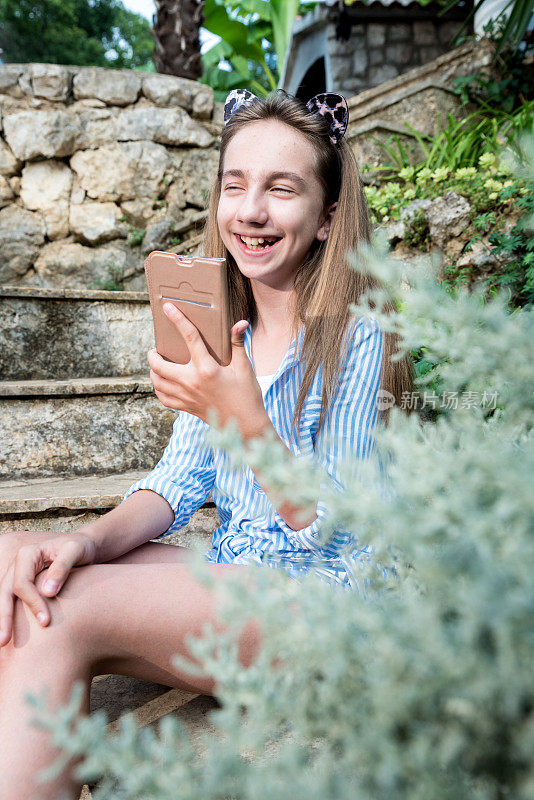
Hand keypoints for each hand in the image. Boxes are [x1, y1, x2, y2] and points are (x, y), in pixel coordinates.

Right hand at [0, 532, 96, 646]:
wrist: (84, 547)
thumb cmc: (81, 547)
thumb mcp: (76, 550)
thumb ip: (62, 567)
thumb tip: (47, 592)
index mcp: (28, 554)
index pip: (22, 584)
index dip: (32, 603)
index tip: (46, 621)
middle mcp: (18, 565)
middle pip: (4, 592)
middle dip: (3, 617)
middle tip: (3, 641)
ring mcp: (18, 575)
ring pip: (4, 598)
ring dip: (2, 620)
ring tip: (2, 642)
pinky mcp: (23, 585)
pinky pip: (12, 601)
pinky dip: (9, 615)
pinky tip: (11, 633)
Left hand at [147, 303, 268, 438]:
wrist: (245, 424)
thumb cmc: (247, 394)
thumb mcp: (244, 368)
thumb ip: (237, 344)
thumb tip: (240, 323)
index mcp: (207, 369)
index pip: (189, 338)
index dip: (178, 320)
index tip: (168, 307)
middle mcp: (192, 382)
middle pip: (160, 366)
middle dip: (153, 355)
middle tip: (155, 349)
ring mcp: (187, 396)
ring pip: (158, 383)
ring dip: (153, 372)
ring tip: (156, 365)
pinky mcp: (186, 407)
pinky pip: (163, 398)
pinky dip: (158, 389)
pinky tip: (162, 383)